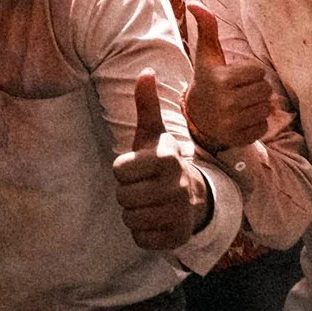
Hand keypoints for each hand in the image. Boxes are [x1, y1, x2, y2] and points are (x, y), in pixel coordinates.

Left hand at [111, 72, 214, 252]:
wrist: (192, 197)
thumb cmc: (162, 163)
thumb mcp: (153, 134)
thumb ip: (146, 104)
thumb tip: (146, 71)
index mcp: (166, 159)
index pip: (118, 170)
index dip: (124, 170)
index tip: (140, 168)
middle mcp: (176, 186)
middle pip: (122, 196)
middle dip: (128, 193)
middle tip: (145, 188)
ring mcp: (179, 213)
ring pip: (129, 218)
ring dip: (135, 212)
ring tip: (151, 202)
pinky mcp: (177, 237)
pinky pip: (140, 239)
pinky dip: (144, 233)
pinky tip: (157, 220)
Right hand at [184, 4, 276, 150]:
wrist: (196, 115)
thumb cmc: (207, 79)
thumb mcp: (206, 54)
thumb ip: (206, 27)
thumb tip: (194, 3)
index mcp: (221, 79)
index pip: (259, 72)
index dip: (250, 73)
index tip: (235, 77)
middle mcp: (226, 102)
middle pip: (265, 91)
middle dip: (256, 89)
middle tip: (239, 91)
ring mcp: (231, 122)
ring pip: (266, 109)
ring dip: (257, 106)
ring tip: (241, 104)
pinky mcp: (238, 138)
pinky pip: (263, 127)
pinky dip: (256, 123)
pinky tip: (242, 119)